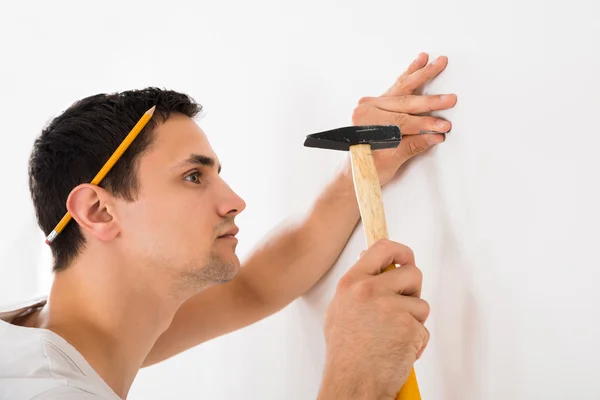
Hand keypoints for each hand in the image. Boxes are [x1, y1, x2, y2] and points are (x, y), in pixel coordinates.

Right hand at [318, 240, 429, 399]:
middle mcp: (369, 290)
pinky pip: (423, 329)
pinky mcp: (408, 326)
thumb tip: (372, 264)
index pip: (382, 248)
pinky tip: (398, 350)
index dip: (401, 251)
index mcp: (352, 283)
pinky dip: (416, 342)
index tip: (406, 257)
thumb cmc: (345, 353)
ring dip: (414, 321)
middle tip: (405, 306)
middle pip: (412, 272)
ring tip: (393, 336)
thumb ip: (357, 285)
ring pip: (421, 304)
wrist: (352, 382)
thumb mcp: (340, 309)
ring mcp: (390, 307)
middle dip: (414, 290)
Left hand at [350, 52, 457, 184]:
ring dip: (422, 74)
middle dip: (430, 101)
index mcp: (367, 122)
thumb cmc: (368, 167)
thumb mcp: (391, 160)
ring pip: (402, 87)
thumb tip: (434, 135)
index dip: (425, 124)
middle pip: (404, 101)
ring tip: (438, 62)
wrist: (356, 172)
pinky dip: (410, 74)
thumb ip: (413, 145)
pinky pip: (397, 86)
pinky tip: (419, 62)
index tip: (442, 127)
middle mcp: (367, 109)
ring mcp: (373, 104)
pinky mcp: (379, 103)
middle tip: (450, 99)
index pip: (402, 121)